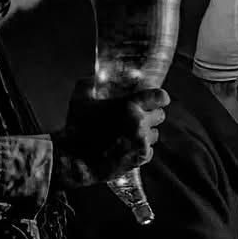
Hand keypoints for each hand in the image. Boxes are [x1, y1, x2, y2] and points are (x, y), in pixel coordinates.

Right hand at [53, 80, 168, 188]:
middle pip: (160, 115)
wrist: (76, 159)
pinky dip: (141, 148)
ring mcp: (142, 141)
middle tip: (137, 115)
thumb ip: (88, 85)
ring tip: (129, 133)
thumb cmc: (77, 128)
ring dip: (146, 132)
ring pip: (155, 134)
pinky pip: (149, 150)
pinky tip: (127, 147)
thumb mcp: (79, 100)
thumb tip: (94, 78)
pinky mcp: (142, 157)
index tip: (155, 99)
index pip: (160, 97)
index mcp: (129, 105)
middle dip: (150, 114)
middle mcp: (140, 122)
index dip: (159, 97)